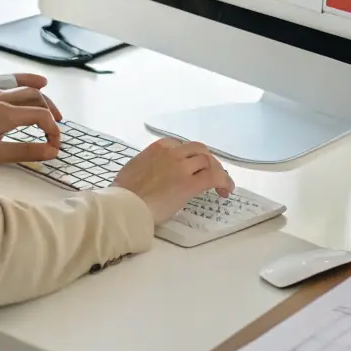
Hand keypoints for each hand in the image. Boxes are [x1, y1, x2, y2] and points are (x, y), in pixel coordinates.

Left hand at [0, 74, 62, 164]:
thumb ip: (25, 151)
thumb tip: (51, 152)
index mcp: (5, 113)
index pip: (40, 115)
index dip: (52, 130)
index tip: (55, 146)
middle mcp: (2, 98)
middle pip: (37, 98)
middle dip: (51, 113)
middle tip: (57, 132)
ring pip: (27, 89)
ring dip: (43, 100)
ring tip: (52, 114)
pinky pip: (15, 84)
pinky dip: (30, 84)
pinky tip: (38, 84)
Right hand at [111, 137, 233, 223]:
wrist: (125, 205)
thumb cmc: (125, 192)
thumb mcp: (136, 167)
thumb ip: (150, 165)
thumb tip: (156, 174)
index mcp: (158, 148)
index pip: (182, 146)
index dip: (192, 156)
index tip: (194, 167)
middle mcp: (172, 153)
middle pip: (199, 150)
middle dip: (209, 161)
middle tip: (212, 175)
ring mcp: (182, 167)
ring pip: (208, 161)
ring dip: (218, 172)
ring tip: (221, 186)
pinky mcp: (189, 184)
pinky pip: (213, 177)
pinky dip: (224, 181)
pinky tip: (225, 191)